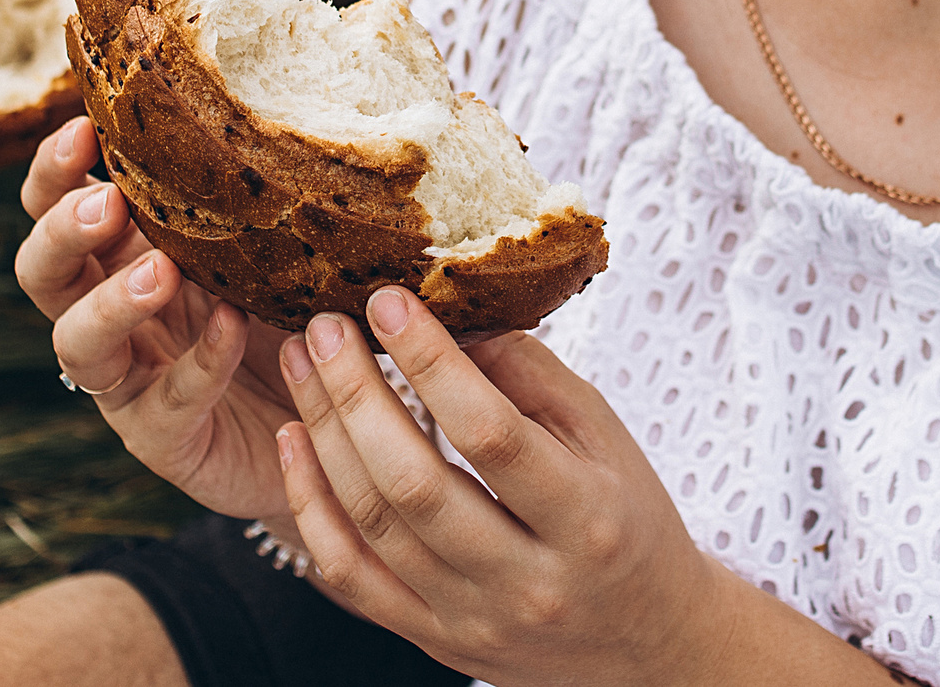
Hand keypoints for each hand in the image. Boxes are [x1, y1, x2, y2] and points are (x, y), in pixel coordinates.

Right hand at [13, 117, 298, 520]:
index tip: (80, 128)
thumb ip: (245, 197)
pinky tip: (232, 328)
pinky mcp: (163, 439)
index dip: (53, 171)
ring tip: (159, 272)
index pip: (55, 205)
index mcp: (120, 253)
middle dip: (62, 232)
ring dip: (110, 304)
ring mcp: (129, 381)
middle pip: (42, 270)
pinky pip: (166, 402)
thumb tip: (272, 111)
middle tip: (105, 206)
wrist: (330, 417)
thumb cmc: (292, 310)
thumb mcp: (266, 245)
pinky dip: (199, 362)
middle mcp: (108, 314)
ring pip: (75, 344)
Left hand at [273, 287, 762, 686]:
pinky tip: (294, 441)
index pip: (492, 435)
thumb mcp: (606, 437)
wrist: (645, 639)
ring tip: (301, 363)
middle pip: (416, 485)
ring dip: (325, 435)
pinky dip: (310, 507)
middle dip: (357, 395)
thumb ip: (532, 376)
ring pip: (374, 526)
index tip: (388, 301)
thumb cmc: (627, 518)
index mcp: (586, 520)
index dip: (432, 363)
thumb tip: (453, 315)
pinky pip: (350, 576)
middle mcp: (528, 582)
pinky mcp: (434, 639)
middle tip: (323, 326)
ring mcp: (473, 619)